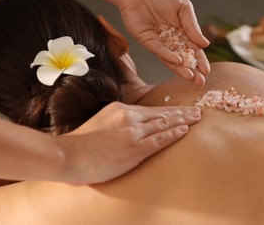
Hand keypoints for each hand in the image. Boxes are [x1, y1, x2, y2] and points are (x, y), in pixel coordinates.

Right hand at [58, 102, 200, 184]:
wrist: (67, 155)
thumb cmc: (81, 143)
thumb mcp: (100, 121)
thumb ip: (117, 120)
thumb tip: (131, 124)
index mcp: (120, 108)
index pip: (151, 109)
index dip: (168, 110)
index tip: (180, 109)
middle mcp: (129, 117)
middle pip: (161, 114)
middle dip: (181, 113)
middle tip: (197, 111)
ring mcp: (132, 132)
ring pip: (164, 124)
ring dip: (183, 121)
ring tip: (196, 118)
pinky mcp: (134, 149)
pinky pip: (160, 140)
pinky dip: (174, 134)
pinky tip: (185, 131)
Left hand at [116, 0, 209, 85]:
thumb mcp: (183, 8)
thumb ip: (192, 26)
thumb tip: (205, 44)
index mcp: (183, 32)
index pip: (194, 50)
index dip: (200, 61)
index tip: (207, 71)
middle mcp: (172, 40)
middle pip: (184, 58)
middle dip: (193, 70)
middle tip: (200, 82)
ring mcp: (160, 43)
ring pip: (172, 59)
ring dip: (181, 69)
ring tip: (191, 77)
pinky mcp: (148, 42)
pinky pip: (159, 51)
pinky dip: (168, 56)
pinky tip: (178, 61)